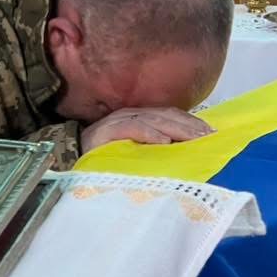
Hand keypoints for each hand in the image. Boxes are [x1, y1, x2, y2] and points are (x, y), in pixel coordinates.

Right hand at [80, 108, 214, 152]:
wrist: (65, 161)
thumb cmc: (102, 161)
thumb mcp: (133, 154)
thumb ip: (153, 150)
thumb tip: (182, 155)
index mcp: (138, 118)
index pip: (170, 115)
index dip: (191, 122)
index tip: (211, 133)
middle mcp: (129, 115)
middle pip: (166, 115)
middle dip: (189, 125)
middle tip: (208, 136)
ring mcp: (117, 122)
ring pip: (153, 119)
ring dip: (176, 128)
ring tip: (194, 138)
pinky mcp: (105, 132)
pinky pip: (131, 129)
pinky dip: (149, 134)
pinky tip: (164, 142)